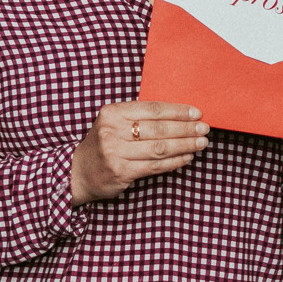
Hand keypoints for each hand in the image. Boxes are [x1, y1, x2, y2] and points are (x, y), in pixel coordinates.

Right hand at [72, 101, 209, 203]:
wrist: (78, 172)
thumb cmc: (104, 144)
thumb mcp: (114, 123)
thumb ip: (139, 117)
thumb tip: (179, 115)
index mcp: (113, 112)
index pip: (153, 109)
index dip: (178, 111)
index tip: (197, 113)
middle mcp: (112, 131)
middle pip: (159, 128)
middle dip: (186, 128)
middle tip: (204, 129)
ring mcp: (115, 152)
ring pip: (159, 148)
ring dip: (184, 145)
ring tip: (201, 143)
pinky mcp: (121, 172)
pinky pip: (155, 166)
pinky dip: (174, 162)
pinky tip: (187, 157)